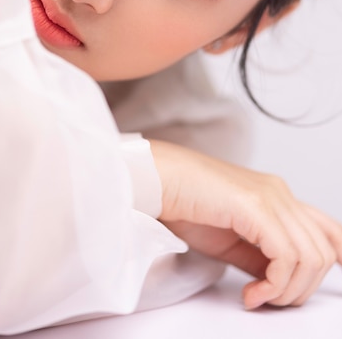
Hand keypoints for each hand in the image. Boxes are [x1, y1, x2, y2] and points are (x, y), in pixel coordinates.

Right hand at [150, 139, 341, 308]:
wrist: (159, 182)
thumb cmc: (186, 205)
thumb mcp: (233, 240)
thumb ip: (260, 256)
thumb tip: (278, 282)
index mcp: (278, 197)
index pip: (329, 228)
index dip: (340, 254)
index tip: (335, 277)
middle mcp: (281, 193)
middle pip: (322, 251)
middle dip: (300, 289)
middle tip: (267, 300)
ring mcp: (272, 197)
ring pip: (311, 257)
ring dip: (287, 291)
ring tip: (257, 297)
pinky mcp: (257, 206)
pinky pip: (286, 257)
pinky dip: (274, 285)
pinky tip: (251, 293)